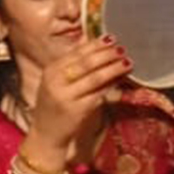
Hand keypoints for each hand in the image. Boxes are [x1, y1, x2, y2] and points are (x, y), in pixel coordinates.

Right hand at [26, 38, 130, 165]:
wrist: (45, 135)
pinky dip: (111, 85)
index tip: (111, 39)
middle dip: (107, 54)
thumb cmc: (54, 107)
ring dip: (113, 68)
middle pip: (87, 63)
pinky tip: (120, 79)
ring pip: (95, 78)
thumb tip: (95, 46)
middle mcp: (56, 81)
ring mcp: (66, 96)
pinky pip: (99, 94)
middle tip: (122, 49)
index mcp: (51, 71)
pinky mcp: (77, 110)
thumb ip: (72, 66)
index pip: (76, 53)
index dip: (95, 45)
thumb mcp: (56, 83)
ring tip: (127, 62)